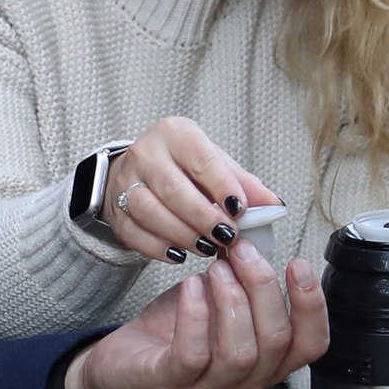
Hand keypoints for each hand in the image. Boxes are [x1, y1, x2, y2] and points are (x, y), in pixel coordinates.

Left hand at [61, 241, 328, 388]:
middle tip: (241, 251)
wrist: (119, 370)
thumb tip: (252, 235)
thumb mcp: (217, 301)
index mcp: (267, 364)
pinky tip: (190, 287)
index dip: (313, 305)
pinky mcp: (173, 385)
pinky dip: (196, 314)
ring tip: (215, 268)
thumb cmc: (174, 336)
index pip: (311, 345)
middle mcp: (246, 383)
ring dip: (232, 299)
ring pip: (242, 352)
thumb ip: (242, 278)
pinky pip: (194, 354)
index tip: (298, 264)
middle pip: (277, 340)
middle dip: (263, 287)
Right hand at [91, 116, 276, 265]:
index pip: (201, 160)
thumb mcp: (215, 164)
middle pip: (173, 189)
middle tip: (227, 236)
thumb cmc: (184, 168)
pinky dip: (158, 247)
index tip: (241, 210)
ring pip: (149, 211)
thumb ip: (243, 184)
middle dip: (203, 217)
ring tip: (206, 247)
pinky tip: (180, 254)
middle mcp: (146, 153)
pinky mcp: (115, 210)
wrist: (137, 173)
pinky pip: (134, 233)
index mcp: (176, 134)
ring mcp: (125, 181)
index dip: (223, 186)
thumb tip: (273, 206)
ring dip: (182, 234)